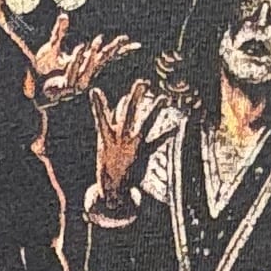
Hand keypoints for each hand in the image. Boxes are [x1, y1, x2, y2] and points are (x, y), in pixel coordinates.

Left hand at [32, 15, 137, 110]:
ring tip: (99, 41)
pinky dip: (77, 60)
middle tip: (121, 40)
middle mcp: (82, 73)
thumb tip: (64, 15)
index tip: (129, 41)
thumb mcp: (52, 46)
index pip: (104, 56)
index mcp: (83, 64)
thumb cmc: (44, 68)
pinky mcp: (66, 87)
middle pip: (101, 61)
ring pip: (89, 67)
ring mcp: (76, 81)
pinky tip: (81, 49)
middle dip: (111, 50)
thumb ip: (58, 31)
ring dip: (95, 53)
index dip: (117, 48)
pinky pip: (73, 73)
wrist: (33, 87)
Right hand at [89, 75, 156, 211]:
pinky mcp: (142, 153)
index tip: (95, 91)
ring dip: (155, 111)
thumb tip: (100, 100)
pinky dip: (166, 134)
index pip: (101, 117)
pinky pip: (156, 142)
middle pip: (128, 114)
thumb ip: (106, 121)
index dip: (97, 105)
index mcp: (106, 138)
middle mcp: (120, 139)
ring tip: (164, 99)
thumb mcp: (104, 142)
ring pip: (145, 124)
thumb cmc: (109, 162)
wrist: (113, 188)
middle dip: (135, 98)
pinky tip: (176, 127)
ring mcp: (132, 146)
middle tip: (142, 83)